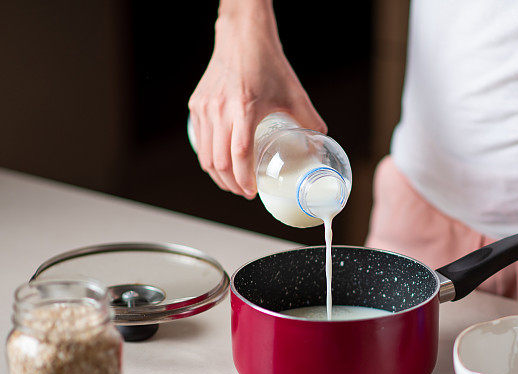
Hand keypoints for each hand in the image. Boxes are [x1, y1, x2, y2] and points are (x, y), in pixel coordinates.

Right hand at [188, 11, 325, 196]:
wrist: (242, 38)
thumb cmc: (268, 64)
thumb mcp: (294, 93)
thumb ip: (309, 119)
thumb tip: (320, 143)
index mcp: (245, 108)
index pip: (240, 154)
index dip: (244, 179)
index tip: (252, 192)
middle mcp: (221, 110)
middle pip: (219, 162)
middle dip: (231, 185)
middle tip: (245, 192)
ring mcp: (205, 108)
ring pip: (206, 156)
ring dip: (218, 176)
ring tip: (232, 184)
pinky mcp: (197, 106)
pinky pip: (200, 141)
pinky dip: (208, 158)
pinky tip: (220, 164)